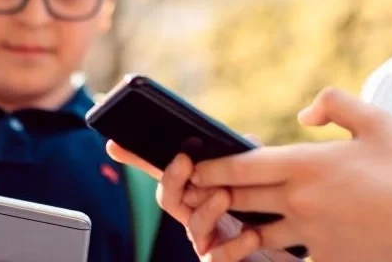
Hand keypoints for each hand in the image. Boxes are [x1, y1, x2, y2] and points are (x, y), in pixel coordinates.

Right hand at [106, 143, 262, 258]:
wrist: (278, 253)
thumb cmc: (263, 215)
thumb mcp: (255, 184)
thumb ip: (246, 163)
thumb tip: (246, 142)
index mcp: (196, 192)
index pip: (163, 172)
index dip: (136, 159)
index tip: (114, 144)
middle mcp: (193, 216)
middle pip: (169, 197)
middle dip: (173, 178)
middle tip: (185, 160)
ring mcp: (204, 241)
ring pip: (194, 225)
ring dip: (207, 209)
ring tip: (224, 195)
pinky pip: (219, 256)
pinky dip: (235, 245)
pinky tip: (251, 234)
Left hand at [183, 87, 391, 261]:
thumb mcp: (375, 122)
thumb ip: (335, 104)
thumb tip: (303, 113)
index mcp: (306, 163)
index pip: (241, 166)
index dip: (210, 168)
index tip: (192, 168)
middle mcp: (301, 200)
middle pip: (239, 200)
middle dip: (213, 198)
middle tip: (192, 197)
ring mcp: (312, 234)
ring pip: (257, 237)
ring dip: (235, 233)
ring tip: (214, 234)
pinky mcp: (328, 261)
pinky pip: (290, 260)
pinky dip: (273, 257)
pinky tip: (258, 254)